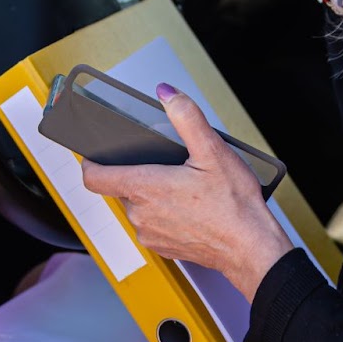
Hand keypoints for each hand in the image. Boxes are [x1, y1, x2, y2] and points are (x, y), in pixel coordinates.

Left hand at [81, 85, 293, 301]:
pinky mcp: (163, 248)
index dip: (91, 163)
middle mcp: (141, 215)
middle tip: (168, 166)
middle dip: (140, 174)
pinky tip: (189, 209)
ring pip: (138, 207)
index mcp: (145, 188)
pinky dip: (165, 215)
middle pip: (122, 188)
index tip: (95, 155)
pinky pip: (153, 226)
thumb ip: (186, 117)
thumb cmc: (233, 203)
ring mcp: (151, 234)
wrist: (251, 246)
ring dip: (153, 196)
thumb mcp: (213, 150)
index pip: (94, 178)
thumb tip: (167, 93)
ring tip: (183, 188)